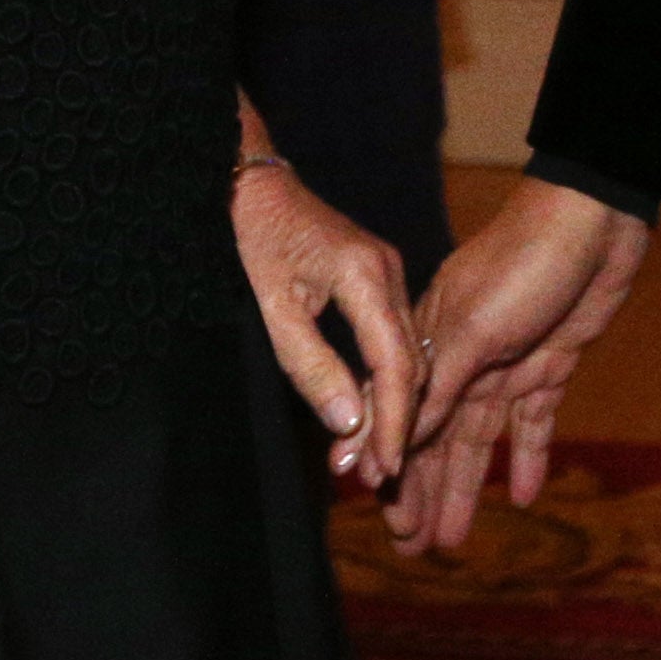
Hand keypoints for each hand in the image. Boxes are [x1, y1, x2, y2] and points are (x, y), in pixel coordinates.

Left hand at [234, 161, 421, 485]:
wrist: (251, 181)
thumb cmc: (253, 237)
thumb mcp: (271, 307)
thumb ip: (310, 366)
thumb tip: (349, 423)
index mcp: (365, 276)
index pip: (395, 364)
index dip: (394, 421)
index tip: (386, 467)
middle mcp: (390, 273)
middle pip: (410, 363)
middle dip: (397, 423)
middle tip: (376, 478)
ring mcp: (389, 273)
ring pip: (406, 354)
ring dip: (392, 406)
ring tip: (370, 459)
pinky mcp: (379, 278)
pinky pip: (394, 338)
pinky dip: (385, 380)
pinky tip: (368, 412)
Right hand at [389, 180, 651, 553]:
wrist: (594, 221)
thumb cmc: (524, 261)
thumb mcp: (474, 325)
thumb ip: (441, 384)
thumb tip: (406, 437)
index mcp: (433, 343)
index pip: (406, 417)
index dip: (392, 466)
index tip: (381, 513)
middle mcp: (465, 359)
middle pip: (440, 439)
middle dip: (424, 492)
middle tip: (412, 547)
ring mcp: (509, 363)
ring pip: (482, 441)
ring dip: (468, 488)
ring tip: (453, 539)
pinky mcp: (551, 364)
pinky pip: (535, 422)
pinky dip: (531, 457)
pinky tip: (527, 496)